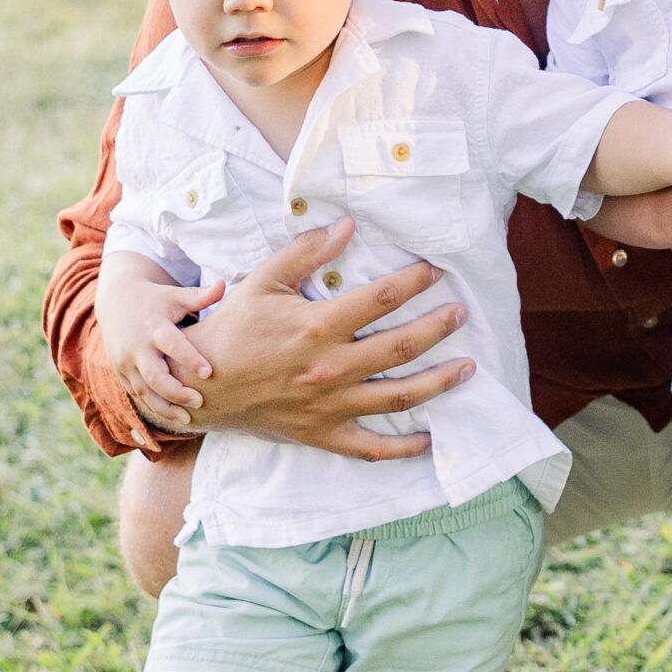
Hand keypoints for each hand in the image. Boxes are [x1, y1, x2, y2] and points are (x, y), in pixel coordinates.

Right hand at [98, 265, 227, 430]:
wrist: (115, 301)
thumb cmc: (156, 299)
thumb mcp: (175, 295)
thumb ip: (199, 296)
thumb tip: (223, 284)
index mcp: (153, 326)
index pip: (172, 344)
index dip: (189, 358)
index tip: (209, 372)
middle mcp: (136, 347)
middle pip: (155, 376)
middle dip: (176, 392)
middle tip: (200, 401)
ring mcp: (125, 363)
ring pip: (144, 392)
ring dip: (165, 408)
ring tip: (188, 419)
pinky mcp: (121, 373)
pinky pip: (137, 395)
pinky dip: (153, 407)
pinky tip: (173, 417)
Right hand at [133, 219, 477, 459]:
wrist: (202, 387)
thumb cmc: (234, 328)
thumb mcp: (263, 280)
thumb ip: (306, 252)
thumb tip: (347, 224)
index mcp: (318, 326)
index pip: (381, 299)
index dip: (415, 281)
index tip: (437, 271)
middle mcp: (330, 368)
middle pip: (401, 347)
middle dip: (438, 328)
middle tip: (462, 314)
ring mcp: (329, 406)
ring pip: (398, 397)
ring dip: (438, 382)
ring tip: (468, 367)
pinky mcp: (324, 434)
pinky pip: (372, 447)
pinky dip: (405, 446)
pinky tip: (432, 437)